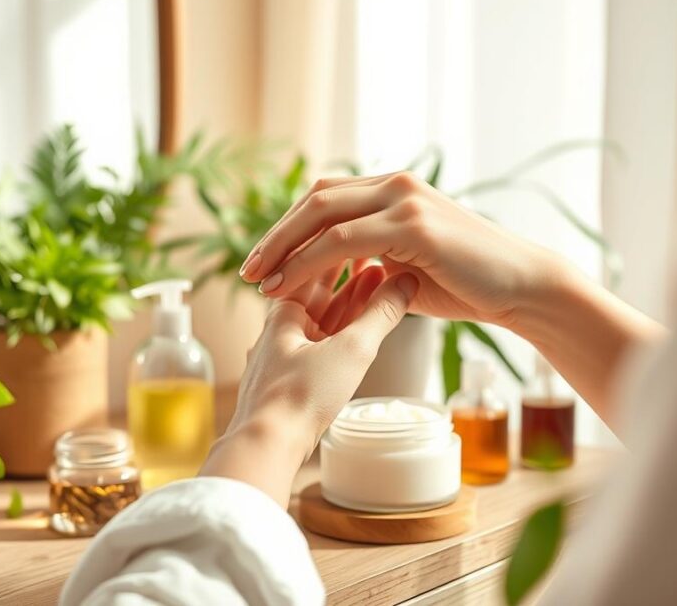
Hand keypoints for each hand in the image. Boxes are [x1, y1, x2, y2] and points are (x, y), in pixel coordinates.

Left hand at [200, 266, 418, 505]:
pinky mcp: (295, 382)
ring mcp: (286, 357)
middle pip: (322, 293)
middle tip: (382, 253)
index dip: (345, 248)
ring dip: (352, 304)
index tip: (369, 232)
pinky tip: (363, 330)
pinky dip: (345, 333)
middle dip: (352, 275)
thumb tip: (407, 281)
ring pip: (325, 321)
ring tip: (381, 282)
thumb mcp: (352, 349)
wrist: (268, 444)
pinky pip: (324, 346)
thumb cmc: (300, 394)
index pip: (316, 266)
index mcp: (284, 311)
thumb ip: (382, 314)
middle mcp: (280, 330)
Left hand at [239, 172, 563, 327]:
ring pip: (322, 215)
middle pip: (315, 199)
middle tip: (248, 270)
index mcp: (392, 190)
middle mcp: (394, 184)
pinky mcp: (412, 224)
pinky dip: (307, 263)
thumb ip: (374, 260)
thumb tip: (343, 274)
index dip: (289, 227)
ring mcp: (403, 200)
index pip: (325, 198)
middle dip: (276, 235)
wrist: (519, 288)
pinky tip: (287, 286)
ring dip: (283, 249)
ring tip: (259, 281)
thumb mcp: (409, 265)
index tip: (264, 261)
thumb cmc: (467, 283)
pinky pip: (343, 240)